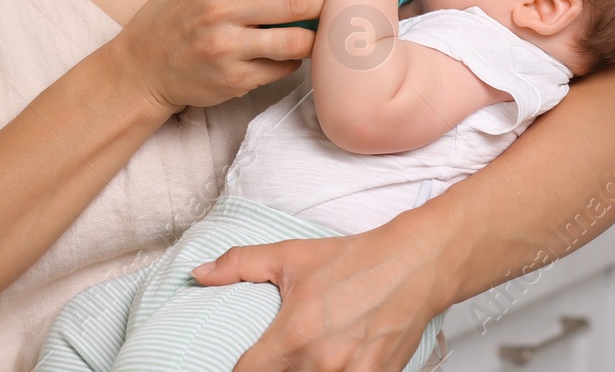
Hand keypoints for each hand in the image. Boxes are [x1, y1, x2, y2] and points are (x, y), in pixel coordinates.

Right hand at [106, 0, 337, 114]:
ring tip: (323, 29)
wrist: (141, 68)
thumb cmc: (174, 17)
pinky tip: (290, 52)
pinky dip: (294, 59)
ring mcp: (227, 47)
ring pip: (296, 40)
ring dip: (317, 35)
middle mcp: (220, 8)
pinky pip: (283, 68)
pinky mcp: (234, 80)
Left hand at [190, 217, 442, 370]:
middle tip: (276, 356)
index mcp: (294, 335)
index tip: (241, 363)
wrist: (414, 265)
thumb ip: (239, 265)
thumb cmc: (355, 260)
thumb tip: (200, 275)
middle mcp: (322, 363)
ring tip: (303, 358)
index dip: (238, 371)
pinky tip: (333, 362)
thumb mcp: (291, 255)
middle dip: (272, 371)